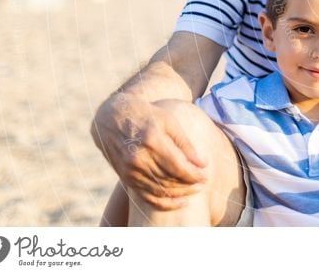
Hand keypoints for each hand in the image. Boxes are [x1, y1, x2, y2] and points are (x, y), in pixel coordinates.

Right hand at [90, 93, 207, 209]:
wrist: (113, 117)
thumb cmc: (147, 115)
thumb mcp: (169, 121)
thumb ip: (185, 143)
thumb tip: (203, 163)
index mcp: (152, 141)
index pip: (178, 167)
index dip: (194, 175)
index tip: (206, 175)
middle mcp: (139, 158)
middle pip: (170, 180)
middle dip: (189, 185)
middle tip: (203, 183)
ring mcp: (130, 170)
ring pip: (160, 191)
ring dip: (180, 194)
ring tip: (194, 191)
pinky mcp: (126, 178)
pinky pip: (146, 197)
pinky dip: (164, 203)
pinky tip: (179, 202)